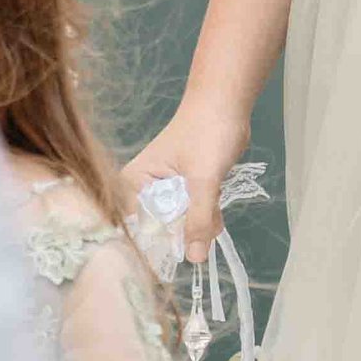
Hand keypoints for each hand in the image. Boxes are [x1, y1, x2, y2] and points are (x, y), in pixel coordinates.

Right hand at [123, 99, 245, 257]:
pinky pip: (192, 213)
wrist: (226, 102)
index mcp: (134, 182)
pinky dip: (206, 215)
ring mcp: (167, 189)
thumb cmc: (207, 132)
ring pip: (180, 223)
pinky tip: (216, 208)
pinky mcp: (185, 188)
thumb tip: (194, 259)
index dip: (155, 244)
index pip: (137, 227)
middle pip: (160, 229)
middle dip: (186, 232)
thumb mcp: (203, 178)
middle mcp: (144, 188)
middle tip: (205, 225)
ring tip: (213, 207)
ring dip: (200, 223)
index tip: (175, 258)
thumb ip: (198, 218)